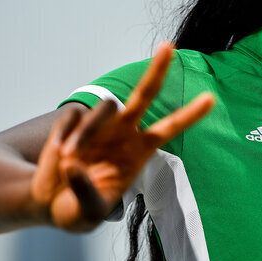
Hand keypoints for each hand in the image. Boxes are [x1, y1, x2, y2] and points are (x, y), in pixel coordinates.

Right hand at [30, 43, 214, 231]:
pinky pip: (72, 117)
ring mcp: (99, 125)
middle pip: (144, 94)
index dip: (190, 114)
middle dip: (157, 70)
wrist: (50, 204)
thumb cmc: (78, 210)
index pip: (169, 128)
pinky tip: (57, 155)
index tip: (211, 98)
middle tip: (168, 47)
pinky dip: (64, 135)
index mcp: (138, 151)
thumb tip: (73, 163)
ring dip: (86, 133)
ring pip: (104, 108)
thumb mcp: (89, 213)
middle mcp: (123, 131)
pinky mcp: (73, 122)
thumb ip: (85, 191)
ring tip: (68, 160)